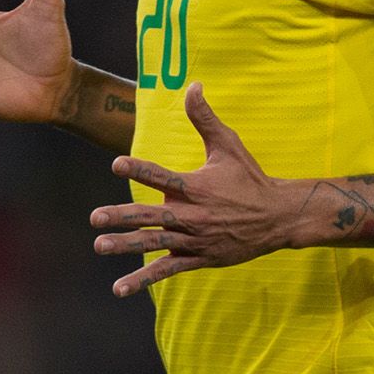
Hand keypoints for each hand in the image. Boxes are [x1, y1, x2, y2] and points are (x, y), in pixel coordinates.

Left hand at [90, 83, 294, 296]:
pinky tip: (120, 288)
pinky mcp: (198, 258)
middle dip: (122, 217)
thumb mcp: (228, 145)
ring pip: (155, 244)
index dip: (140, 170)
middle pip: (152, 216)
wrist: (277, 217)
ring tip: (100, 245)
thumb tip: (192, 84)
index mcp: (197, 186)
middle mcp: (193, 215)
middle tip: (96, 217)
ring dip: (126, 246)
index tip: (117, 164)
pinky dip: (143, 279)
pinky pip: (167, 270)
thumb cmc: (249, 177)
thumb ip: (204, 117)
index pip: (163, 177)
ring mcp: (194, 239)